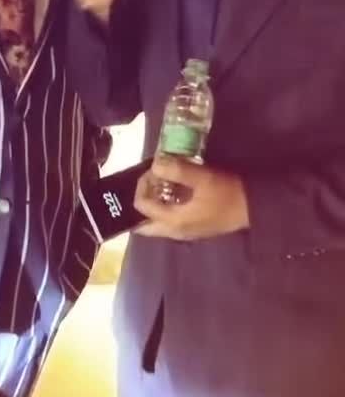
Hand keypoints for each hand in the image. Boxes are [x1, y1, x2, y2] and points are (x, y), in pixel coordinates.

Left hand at [133, 155, 249, 240]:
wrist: (253, 207)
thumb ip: (177, 170)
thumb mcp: (202, 177)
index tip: (154, 169)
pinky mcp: (194, 228)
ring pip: (157, 224)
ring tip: (159, 184)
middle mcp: (175, 231)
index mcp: (174, 221)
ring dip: (153, 206)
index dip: (142, 185)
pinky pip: (169, 222)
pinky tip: (173, 192)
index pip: (142, 206)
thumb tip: (155, 164)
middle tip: (150, 182)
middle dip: (143, 201)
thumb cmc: (227, 193)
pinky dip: (164, 209)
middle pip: (144, 224)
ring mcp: (185, 233)